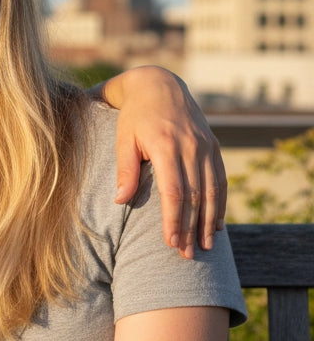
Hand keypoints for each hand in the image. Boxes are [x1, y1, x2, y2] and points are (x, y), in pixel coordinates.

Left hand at [99, 66, 225, 256]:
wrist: (159, 85)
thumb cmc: (135, 116)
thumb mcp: (123, 138)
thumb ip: (125, 170)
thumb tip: (120, 201)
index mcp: (165, 145)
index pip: (173, 191)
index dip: (173, 219)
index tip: (171, 242)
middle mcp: (190, 146)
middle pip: (194, 196)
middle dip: (191, 228)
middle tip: (187, 255)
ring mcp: (205, 146)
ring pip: (211, 191)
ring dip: (209, 221)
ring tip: (206, 246)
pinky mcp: (214, 146)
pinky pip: (220, 179)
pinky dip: (220, 203)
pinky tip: (217, 223)